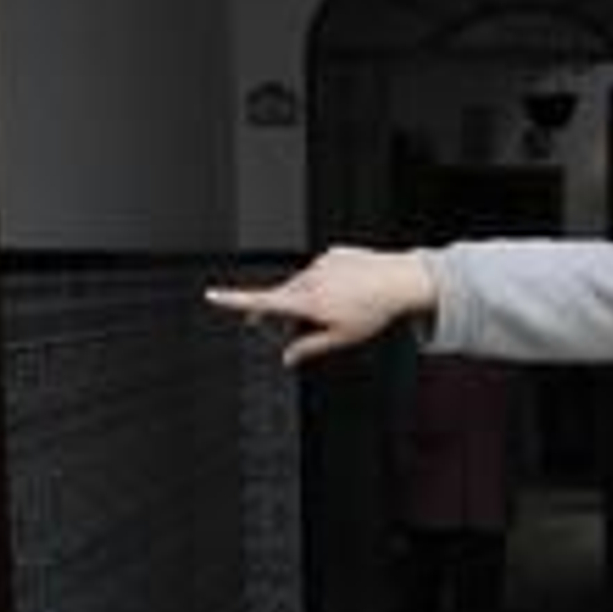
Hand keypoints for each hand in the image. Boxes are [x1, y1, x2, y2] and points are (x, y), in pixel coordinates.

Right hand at [205, 248, 436, 366]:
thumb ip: (309, 347)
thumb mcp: (341, 338)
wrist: (400, 280)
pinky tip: (349, 290)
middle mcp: (309, 278)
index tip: (211, 295)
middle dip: (283, 312)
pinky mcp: (333, 253)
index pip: (261, 302)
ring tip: (340, 307)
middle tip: (291, 330)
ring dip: (310, 297)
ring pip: (304, 284)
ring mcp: (321, 262)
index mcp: (307, 301)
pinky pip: (322, 270)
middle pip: (283, 296)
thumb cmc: (374, 311)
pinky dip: (328, 282)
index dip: (233, 300)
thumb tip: (288, 358)